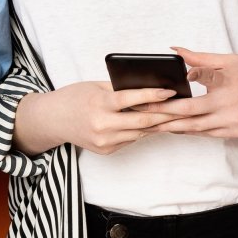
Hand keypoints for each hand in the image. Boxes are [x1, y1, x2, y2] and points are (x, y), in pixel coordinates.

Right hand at [14, 82, 180, 154]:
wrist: (52, 120)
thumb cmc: (75, 97)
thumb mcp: (96, 87)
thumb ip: (121, 89)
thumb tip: (151, 87)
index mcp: (100, 104)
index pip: (132, 99)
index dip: (154, 95)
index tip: (171, 91)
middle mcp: (102, 125)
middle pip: (143, 121)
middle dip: (167, 114)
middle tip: (185, 107)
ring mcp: (105, 141)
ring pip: (141, 132)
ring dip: (160, 125)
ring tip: (178, 116)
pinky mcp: (106, 150)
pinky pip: (132, 139)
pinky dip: (143, 131)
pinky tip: (158, 124)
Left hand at [138, 48, 237, 139]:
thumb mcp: (233, 61)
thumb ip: (202, 59)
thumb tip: (175, 51)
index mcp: (226, 90)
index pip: (190, 98)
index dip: (167, 101)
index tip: (145, 100)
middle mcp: (228, 111)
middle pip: (186, 118)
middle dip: (160, 117)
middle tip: (137, 116)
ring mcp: (232, 125)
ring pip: (195, 130)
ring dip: (171, 127)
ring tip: (149, 124)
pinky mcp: (236, 133)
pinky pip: (207, 134)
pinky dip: (190, 130)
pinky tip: (175, 127)